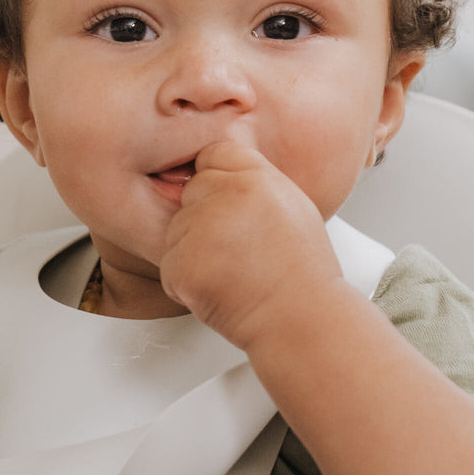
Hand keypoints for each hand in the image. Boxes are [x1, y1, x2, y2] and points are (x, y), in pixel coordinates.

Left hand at [158, 139, 341, 350]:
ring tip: (233, 272)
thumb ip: (257, 182)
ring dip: (194, 251)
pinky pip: (170, 266)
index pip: (214, 154)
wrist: (300, 320)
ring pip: (178, 230)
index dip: (219, 179)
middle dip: (205, 216)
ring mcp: (200, 229)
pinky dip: (187, 283)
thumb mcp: (293, 207)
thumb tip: (227, 172)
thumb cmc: (303, 273)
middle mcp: (225, 196)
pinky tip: (220, 289)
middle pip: (193, 190)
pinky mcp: (181, 263)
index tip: (228, 203)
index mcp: (256, 177)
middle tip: (236, 247)